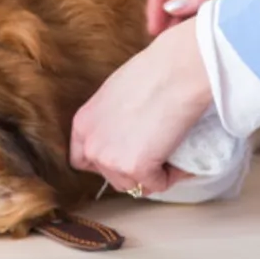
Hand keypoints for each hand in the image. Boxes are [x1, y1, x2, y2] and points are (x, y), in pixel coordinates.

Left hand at [70, 19, 211, 196]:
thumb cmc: (152, 74)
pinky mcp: (135, 168)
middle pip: (109, 176)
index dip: (105, 162)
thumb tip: (124, 133)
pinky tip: (178, 157)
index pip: (81, 159)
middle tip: (153, 154)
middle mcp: (91, 144)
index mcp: (83, 123)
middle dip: (131, 171)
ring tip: (168, 154)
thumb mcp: (114, 95)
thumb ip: (110, 119)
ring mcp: (110, 159)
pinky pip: (156, 185)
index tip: (125, 156)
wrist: (174, 73)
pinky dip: (171, 176)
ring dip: (150, 176)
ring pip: (132, 185)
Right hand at [146, 0, 259, 35]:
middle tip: (165, 45)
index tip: (155, 30)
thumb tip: (172, 7)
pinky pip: (206, 8)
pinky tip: (202, 40)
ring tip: (182, 47)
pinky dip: (200, 23)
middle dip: (167, 15)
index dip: (157, 2)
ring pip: (189, 1)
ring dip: (183, 21)